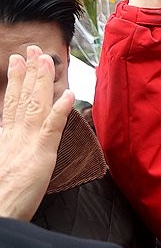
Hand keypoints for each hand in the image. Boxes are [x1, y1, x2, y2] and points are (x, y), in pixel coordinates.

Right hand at [0, 48, 74, 220]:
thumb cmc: (1, 197)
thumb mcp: (3, 165)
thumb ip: (10, 148)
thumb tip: (13, 139)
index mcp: (5, 138)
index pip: (11, 103)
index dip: (16, 81)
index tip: (18, 61)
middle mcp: (14, 136)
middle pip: (22, 98)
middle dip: (30, 72)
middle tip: (34, 50)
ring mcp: (27, 143)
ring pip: (36, 105)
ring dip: (42, 81)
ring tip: (47, 60)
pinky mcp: (41, 155)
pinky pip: (52, 129)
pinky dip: (60, 110)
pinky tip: (68, 95)